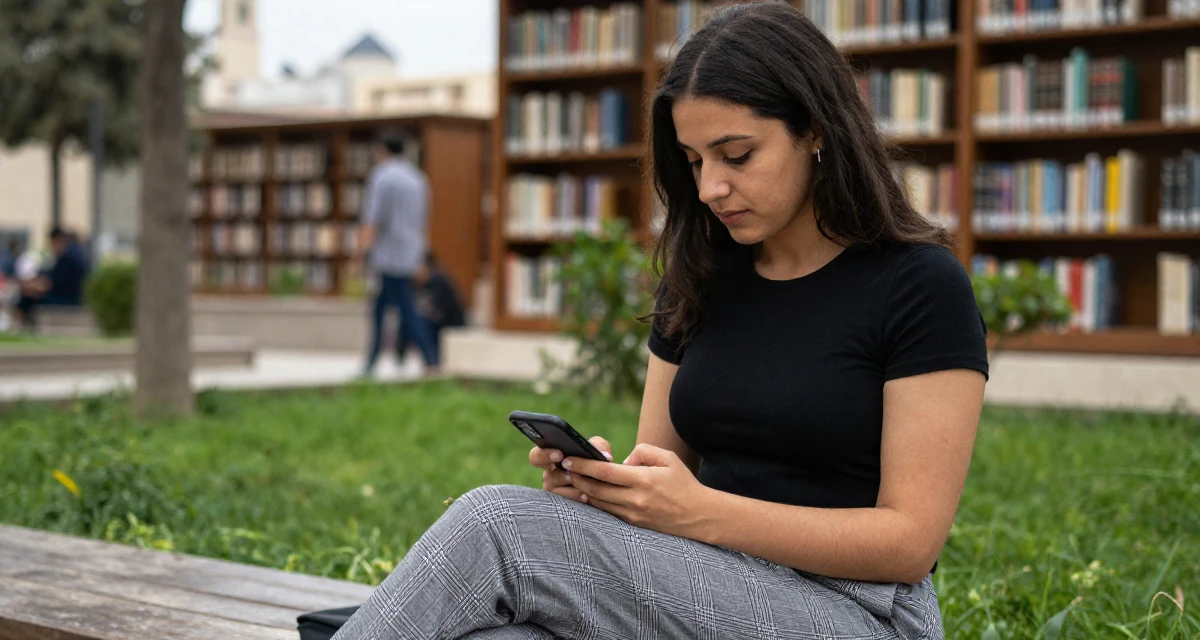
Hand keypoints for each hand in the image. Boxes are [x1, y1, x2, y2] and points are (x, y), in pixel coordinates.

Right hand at [529, 436, 612, 502]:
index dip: (544, 455)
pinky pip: (566, 503)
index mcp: (552, 458)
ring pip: (558, 491)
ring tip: (585, 487)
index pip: (537, 456)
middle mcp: (550, 475)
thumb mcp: (598, 450)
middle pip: (547, 476)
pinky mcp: (562, 506)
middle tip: (571, 473)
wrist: (606, 486)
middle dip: (560, 475)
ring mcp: (555, 492)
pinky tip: (586, 497)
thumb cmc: (598, 463)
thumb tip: (602, 454)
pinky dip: (576, 498)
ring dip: (573, 487)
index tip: (559, 454)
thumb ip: (598, 445)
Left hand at [563, 443, 713, 538]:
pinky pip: (607, 513)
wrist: (699, 516)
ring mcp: (633, 515)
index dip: (583, 465)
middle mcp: (635, 499)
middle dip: (577, 477)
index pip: (604, 471)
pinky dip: (595, 503)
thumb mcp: (668, 458)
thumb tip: (622, 460)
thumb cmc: (683, 483)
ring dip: (582, 491)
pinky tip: (586, 494)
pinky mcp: (633, 525)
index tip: (568, 459)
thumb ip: (643, 452)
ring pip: (598, 503)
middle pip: (596, 489)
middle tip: (562, 468)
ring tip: (570, 479)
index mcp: (643, 480)